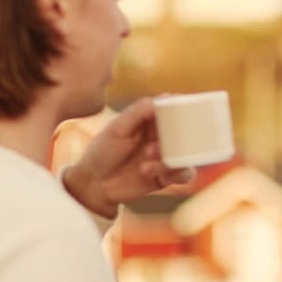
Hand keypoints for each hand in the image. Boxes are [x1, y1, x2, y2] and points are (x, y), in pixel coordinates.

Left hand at [61, 99, 196, 218]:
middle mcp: (162, 137)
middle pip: (186, 132)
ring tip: (146, 163)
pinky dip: (176, 174)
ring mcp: (166, 157)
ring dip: (171, 159)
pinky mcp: (167, 176)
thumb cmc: (102, 151)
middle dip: (178, 139)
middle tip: (156, 145)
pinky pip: (185, 174)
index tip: (187, 109)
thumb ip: (139, 111)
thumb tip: (166, 96)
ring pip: (187, 154)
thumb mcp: (117, 127)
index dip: (182, 108)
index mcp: (151, 121)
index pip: (174, 110)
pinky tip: (155, 175)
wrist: (94, 184)